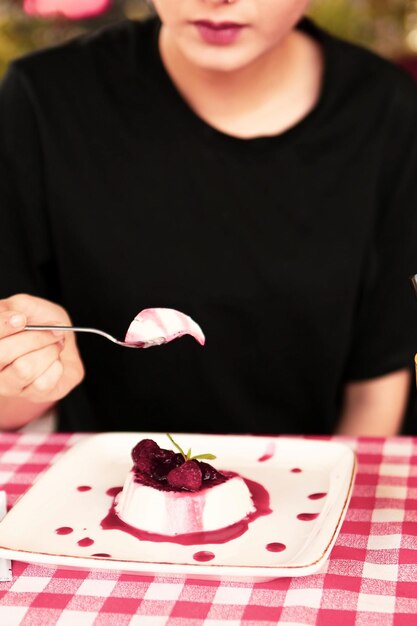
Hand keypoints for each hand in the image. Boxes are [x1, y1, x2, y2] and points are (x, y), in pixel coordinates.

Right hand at [0, 293, 84, 408]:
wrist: (64, 338)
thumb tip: (14, 319)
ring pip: (24, 369)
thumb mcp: (24, 306)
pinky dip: (57, 367)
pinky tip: (56, 363)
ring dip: (49, 352)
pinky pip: (43, 383)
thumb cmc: (40, 321)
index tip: (21, 319)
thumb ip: (12, 308)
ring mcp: (9, 385)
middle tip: (53, 330)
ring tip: (55, 346)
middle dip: (35, 337)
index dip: (2, 327)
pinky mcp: (33, 396)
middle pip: (3, 354)